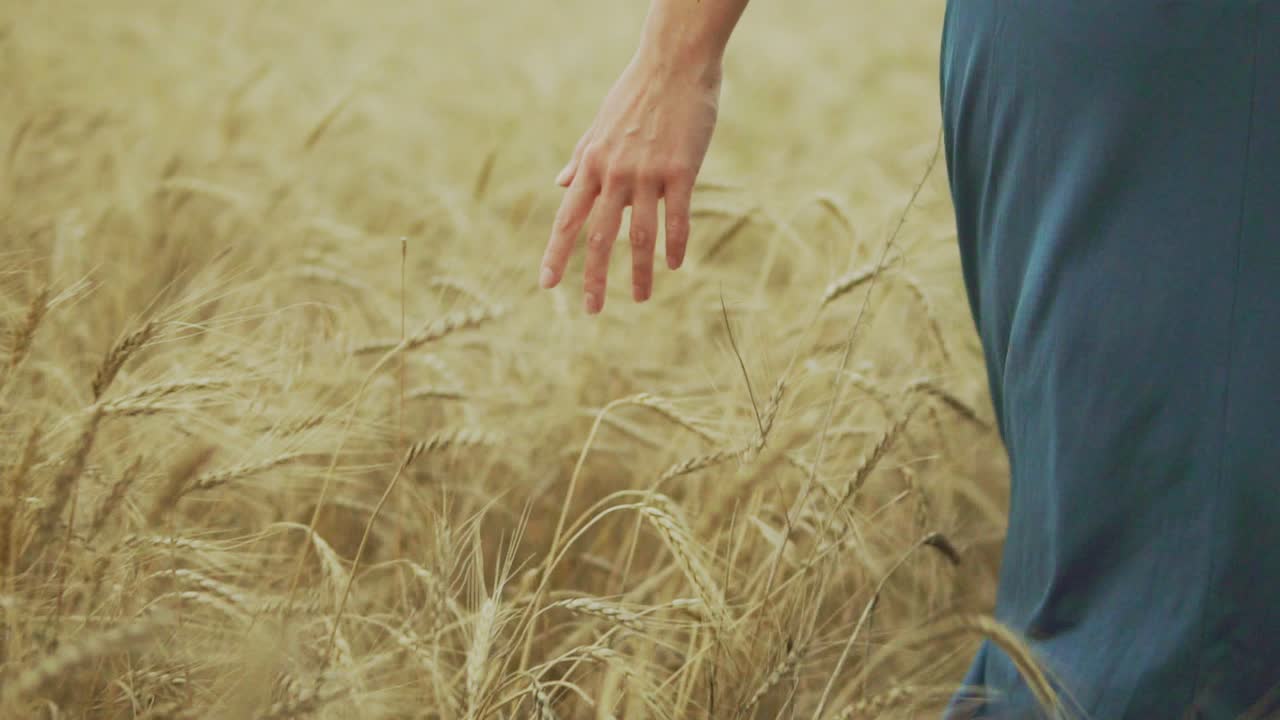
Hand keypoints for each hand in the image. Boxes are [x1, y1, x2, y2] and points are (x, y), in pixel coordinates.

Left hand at [539, 54, 721, 313]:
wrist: (673, 63)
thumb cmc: (637, 93)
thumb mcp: (598, 125)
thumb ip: (580, 158)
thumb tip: (560, 183)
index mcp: (591, 164)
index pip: (568, 219)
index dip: (557, 254)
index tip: (547, 285)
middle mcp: (614, 173)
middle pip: (600, 237)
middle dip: (594, 277)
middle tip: (591, 310)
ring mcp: (648, 173)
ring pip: (641, 235)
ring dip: (641, 272)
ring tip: (642, 299)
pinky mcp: (681, 170)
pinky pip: (677, 217)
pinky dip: (675, 244)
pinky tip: (675, 265)